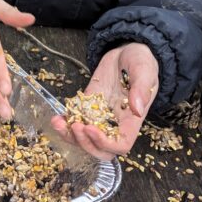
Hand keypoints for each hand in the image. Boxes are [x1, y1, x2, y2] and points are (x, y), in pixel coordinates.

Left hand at [50, 42, 158, 159]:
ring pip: (85, 139)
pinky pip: (76, 120)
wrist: (126, 52)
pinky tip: (57, 118)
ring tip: (58, 123)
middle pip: (100, 149)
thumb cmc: (141, 61)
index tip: (91, 128)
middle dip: (85, 143)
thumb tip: (138, 109)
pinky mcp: (87, 105)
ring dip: (70, 136)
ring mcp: (99, 115)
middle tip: (75, 125)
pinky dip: (64, 124)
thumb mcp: (144, 70)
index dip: (105, 143)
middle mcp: (115, 122)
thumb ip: (141, 89)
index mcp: (132, 120)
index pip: (120, 145)